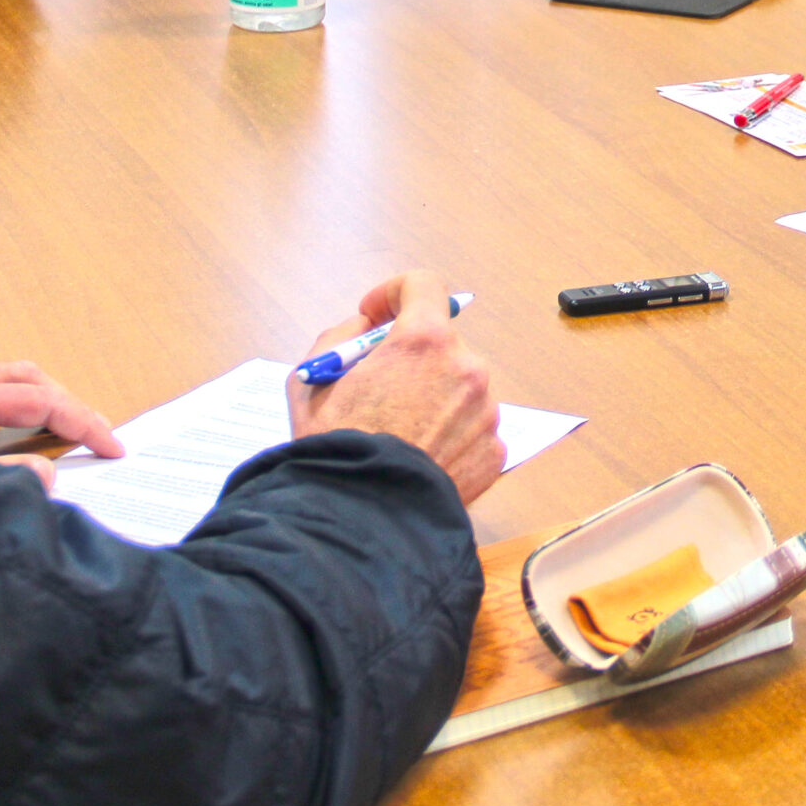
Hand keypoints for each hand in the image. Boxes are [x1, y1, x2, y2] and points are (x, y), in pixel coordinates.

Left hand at [0, 360, 125, 490]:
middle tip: (98, 434)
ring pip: (8, 382)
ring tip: (68, 429)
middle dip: (70, 404)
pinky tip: (18, 435)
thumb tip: (50, 473)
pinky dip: (16, 410)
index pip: (40, 401)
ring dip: (45, 401)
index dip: (81, 423)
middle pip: (29, 379)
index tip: (112, 448)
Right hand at [288, 271, 503, 504]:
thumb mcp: (311, 378)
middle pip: (441, 342)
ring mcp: (486, 410)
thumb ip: (341, 338)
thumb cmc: (335, 448)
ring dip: (433, 395)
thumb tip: (366, 329)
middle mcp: (466, 366)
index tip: (375, 317)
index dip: (394, 293)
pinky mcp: (494, 450)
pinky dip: (449, 433)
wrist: (364, 521)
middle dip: (411, 356)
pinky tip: (419, 456)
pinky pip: (472, 427)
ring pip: (460, 386)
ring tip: (399, 432)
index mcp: (423, 340)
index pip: (424, 284)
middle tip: (379, 386)